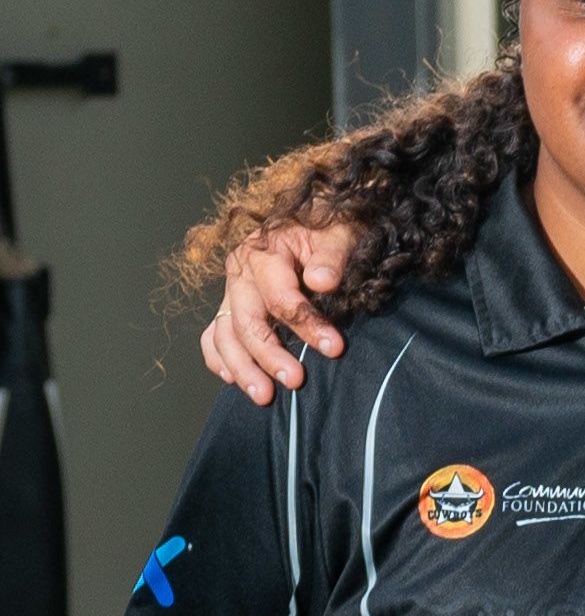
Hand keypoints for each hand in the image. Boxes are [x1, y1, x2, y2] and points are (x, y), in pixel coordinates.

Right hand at [203, 223, 359, 402]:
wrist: (315, 219)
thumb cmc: (330, 228)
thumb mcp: (340, 233)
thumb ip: (332, 256)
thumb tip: (322, 282)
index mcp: (264, 252)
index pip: (280, 296)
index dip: (307, 324)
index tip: (335, 348)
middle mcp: (240, 272)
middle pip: (246, 320)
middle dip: (269, 354)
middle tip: (295, 380)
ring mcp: (232, 291)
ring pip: (224, 333)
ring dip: (241, 366)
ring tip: (263, 396)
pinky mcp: (232, 305)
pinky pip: (214, 335)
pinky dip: (219, 358)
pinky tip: (233, 380)